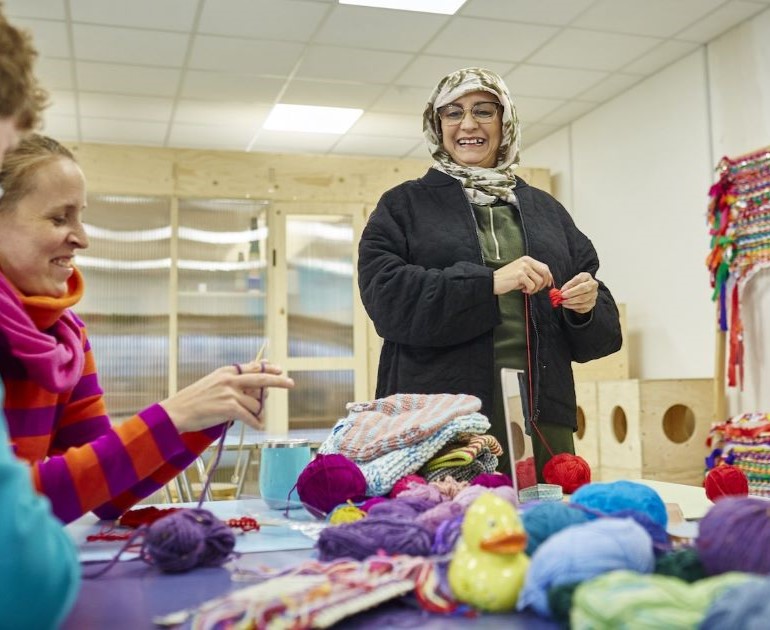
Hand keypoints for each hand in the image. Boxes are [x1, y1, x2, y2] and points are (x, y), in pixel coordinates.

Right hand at [160, 360, 294, 432]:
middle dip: (279, 381)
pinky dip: (256, 423)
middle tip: (291, 383)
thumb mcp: (213, 383)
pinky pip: (250, 416)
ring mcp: (230, 393)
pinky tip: (259, 426)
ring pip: (256, 403)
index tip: (278, 368)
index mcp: (226, 371)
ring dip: (257, 412)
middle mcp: (230, 379)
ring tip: (252, 418)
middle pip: (262, 378)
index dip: (268, 368)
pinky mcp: (229, 408)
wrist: (177, 412)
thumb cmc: (193, 400)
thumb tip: (252, 385)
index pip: (252, 367)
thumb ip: (232, 381)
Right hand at [493, 256, 552, 294]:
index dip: (549, 277)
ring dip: (535, 289)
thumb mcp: (522, 273)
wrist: (493, 281)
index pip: (545, 267)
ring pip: (539, 281)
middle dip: (544, 283)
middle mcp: (526, 261)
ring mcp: (523, 267)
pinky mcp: (520, 275)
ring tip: (526, 289)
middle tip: (536, 289)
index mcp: (527, 259)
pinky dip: (529, 290)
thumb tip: (547, 279)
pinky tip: (522, 290)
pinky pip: (532, 286)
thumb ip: (533, 273)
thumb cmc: (508, 279)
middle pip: (545, 272)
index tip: (548, 284)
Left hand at [559, 272, 597, 313]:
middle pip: (582, 289)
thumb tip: (562, 291)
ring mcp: (594, 295)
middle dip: (571, 293)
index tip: (562, 290)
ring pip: (583, 299)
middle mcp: (593, 285)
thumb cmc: (576, 285)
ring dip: (571, 301)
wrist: (584, 292)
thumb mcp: (572, 281)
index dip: (570, 285)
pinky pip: (582, 306)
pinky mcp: (592, 303)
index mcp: (587, 276)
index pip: (579, 279)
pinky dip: (574, 307)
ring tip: (563, 302)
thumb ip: (568, 285)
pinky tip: (568, 305)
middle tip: (562, 296)